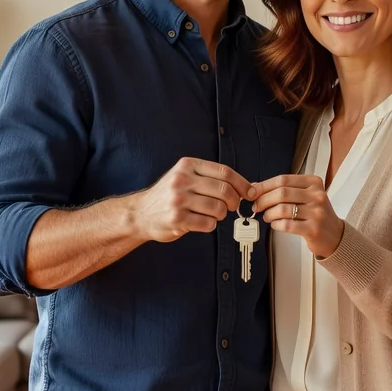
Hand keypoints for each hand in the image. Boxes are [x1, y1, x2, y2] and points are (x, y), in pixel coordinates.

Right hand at [136, 158, 250, 242]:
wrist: (140, 213)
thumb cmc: (167, 196)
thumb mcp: (184, 176)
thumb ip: (209, 177)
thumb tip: (244, 186)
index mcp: (187, 165)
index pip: (224, 172)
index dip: (242, 183)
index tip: (250, 192)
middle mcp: (182, 180)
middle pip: (224, 190)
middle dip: (234, 201)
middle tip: (232, 206)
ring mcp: (179, 200)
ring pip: (218, 208)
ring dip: (221, 214)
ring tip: (212, 214)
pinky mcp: (177, 219)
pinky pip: (208, 223)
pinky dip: (211, 224)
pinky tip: (202, 222)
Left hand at [249, 174, 344, 258]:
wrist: (335, 235)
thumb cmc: (316, 214)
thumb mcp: (305, 196)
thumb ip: (284, 190)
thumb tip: (256, 187)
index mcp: (314, 183)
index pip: (283, 180)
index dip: (264, 186)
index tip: (252, 192)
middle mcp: (317, 195)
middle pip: (281, 193)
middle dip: (263, 200)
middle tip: (256, 206)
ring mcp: (316, 212)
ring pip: (282, 209)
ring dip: (269, 214)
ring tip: (267, 217)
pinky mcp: (313, 229)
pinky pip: (287, 225)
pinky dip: (276, 224)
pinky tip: (275, 224)